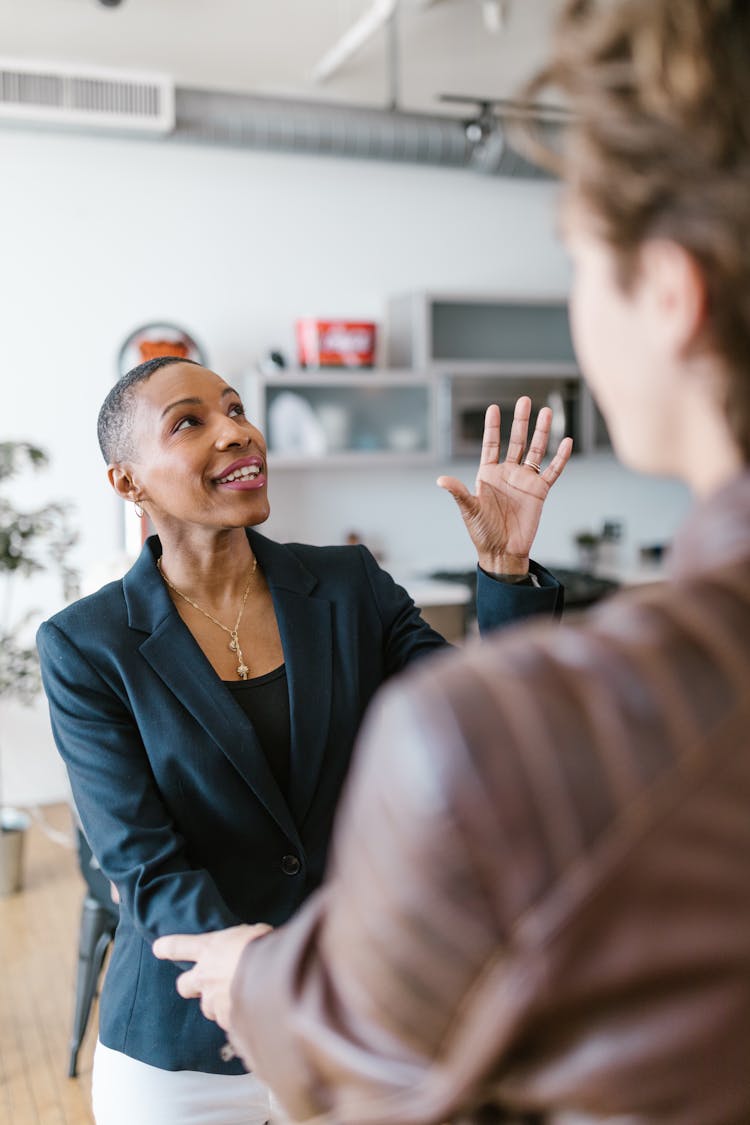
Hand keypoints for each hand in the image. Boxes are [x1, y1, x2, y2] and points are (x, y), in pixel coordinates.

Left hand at [152, 924, 271, 1029]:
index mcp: (210, 948)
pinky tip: (253, 1015)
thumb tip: (246, 949)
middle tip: (205, 986)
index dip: (167, 948)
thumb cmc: (265, 947)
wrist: (274, 974)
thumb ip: (240, 944)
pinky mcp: (226, 1019)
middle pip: (184, 985)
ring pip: (209, 1008)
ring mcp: (214, 1000)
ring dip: (220, 1005)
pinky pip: (228, 1023)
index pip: (179, 946)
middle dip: (191, 987)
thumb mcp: (251, 933)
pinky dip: (237, 1021)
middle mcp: (205, 975)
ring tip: (242, 999)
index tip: (158, 948)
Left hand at [438, 397, 572, 574]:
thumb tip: (441, 480)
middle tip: (525, 400)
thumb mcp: (469, 510)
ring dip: (542, 432)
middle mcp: (508, 474)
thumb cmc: (482, 532)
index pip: (492, 444)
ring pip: (536, 451)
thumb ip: (459, 492)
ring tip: (547, 412)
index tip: (493, 407)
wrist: (502, 551)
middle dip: (520, 421)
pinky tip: (566, 441)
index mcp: (488, 474)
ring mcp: (525, 481)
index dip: (492, 427)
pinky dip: (560, 457)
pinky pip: (553, 471)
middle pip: (516, 441)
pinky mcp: (540, 492)